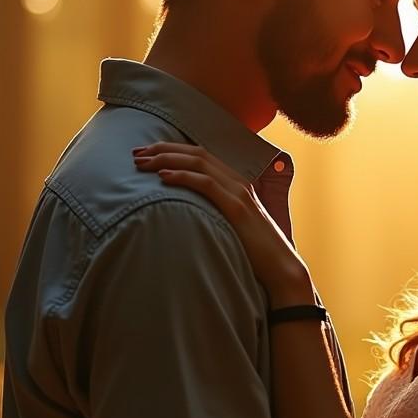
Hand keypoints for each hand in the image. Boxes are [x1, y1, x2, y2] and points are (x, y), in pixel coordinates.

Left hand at [133, 142, 312, 305]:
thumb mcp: (231, 226)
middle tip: (135, 153)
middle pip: (196, 153)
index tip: (146, 154)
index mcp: (236, 183)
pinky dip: (183, 177)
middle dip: (163, 150)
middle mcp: (237, 181)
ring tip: (142, 163)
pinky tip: (164, 177)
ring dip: (167, 159)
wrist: (281, 267)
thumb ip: (214, 214)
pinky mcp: (237, 208)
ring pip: (199, 162)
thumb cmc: (254, 252)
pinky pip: (206, 184)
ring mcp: (239, 193)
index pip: (200, 155)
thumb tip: (186, 214)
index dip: (171, 150)